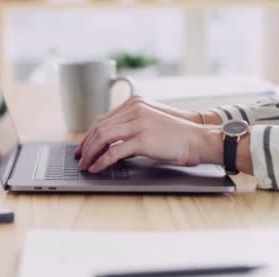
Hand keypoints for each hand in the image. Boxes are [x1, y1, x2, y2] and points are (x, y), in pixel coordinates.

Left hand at [76, 96, 223, 172]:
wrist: (199, 139)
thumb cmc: (177, 136)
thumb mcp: (150, 125)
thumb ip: (131, 129)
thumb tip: (109, 144)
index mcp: (135, 104)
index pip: (103, 119)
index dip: (89, 135)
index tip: (82, 147)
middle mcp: (134, 110)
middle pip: (99, 128)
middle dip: (86, 145)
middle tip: (79, 158)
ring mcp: (138, 123)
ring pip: (102, 138)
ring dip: (90, 154)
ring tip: (85, 165)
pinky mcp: (142, 139)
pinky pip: (113, 152)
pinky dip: (101, 161)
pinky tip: (96, 168)